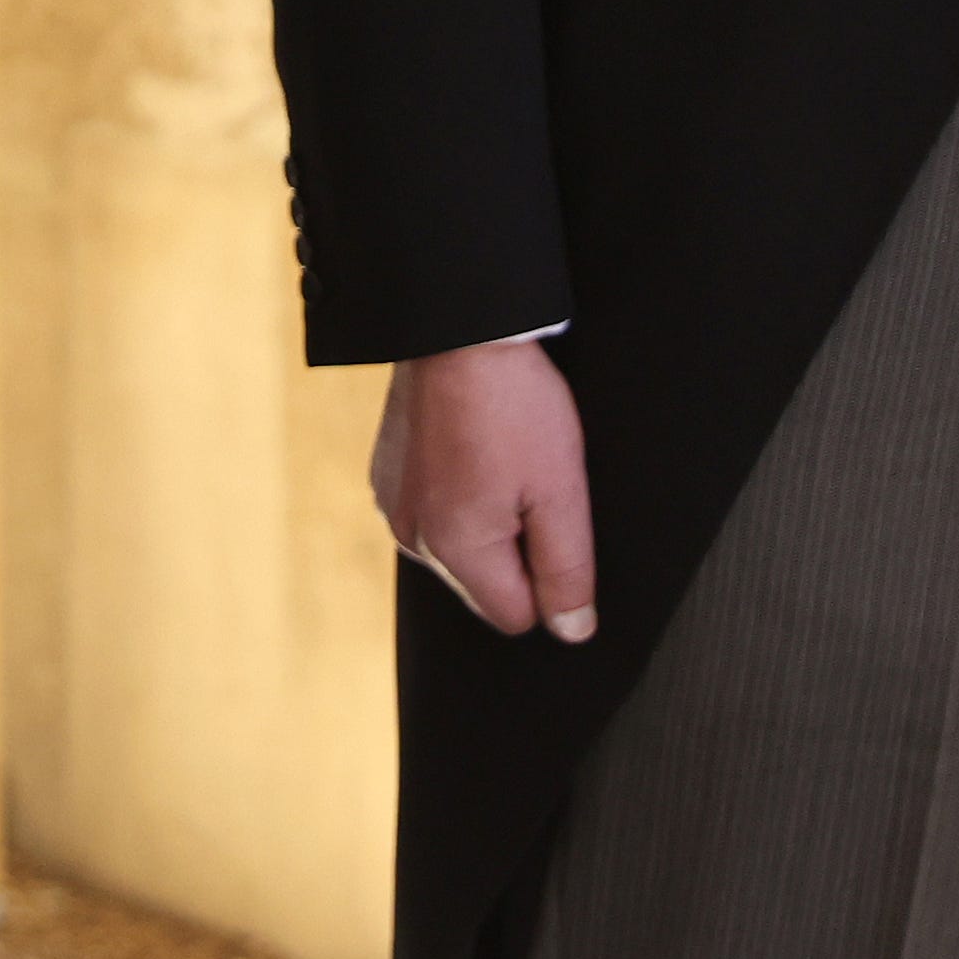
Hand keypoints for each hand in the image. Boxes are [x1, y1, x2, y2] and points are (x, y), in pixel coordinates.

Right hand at [370, 338, 598, 641]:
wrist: (457, 328)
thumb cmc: (514, 403)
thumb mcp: (561, 490)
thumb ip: (567, 570)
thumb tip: (572, 631)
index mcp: (456, 550)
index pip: (515, 615)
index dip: (549, 578)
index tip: (553, 517)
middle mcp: (413, 539)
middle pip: (485, 583)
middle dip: (515, 545)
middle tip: (530, 478)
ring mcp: (393, 504)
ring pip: (460, 545)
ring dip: (486, 517)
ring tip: (501, 455)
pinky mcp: (386, 473)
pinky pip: (435, 509)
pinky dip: (458, 489)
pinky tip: (474, 443)